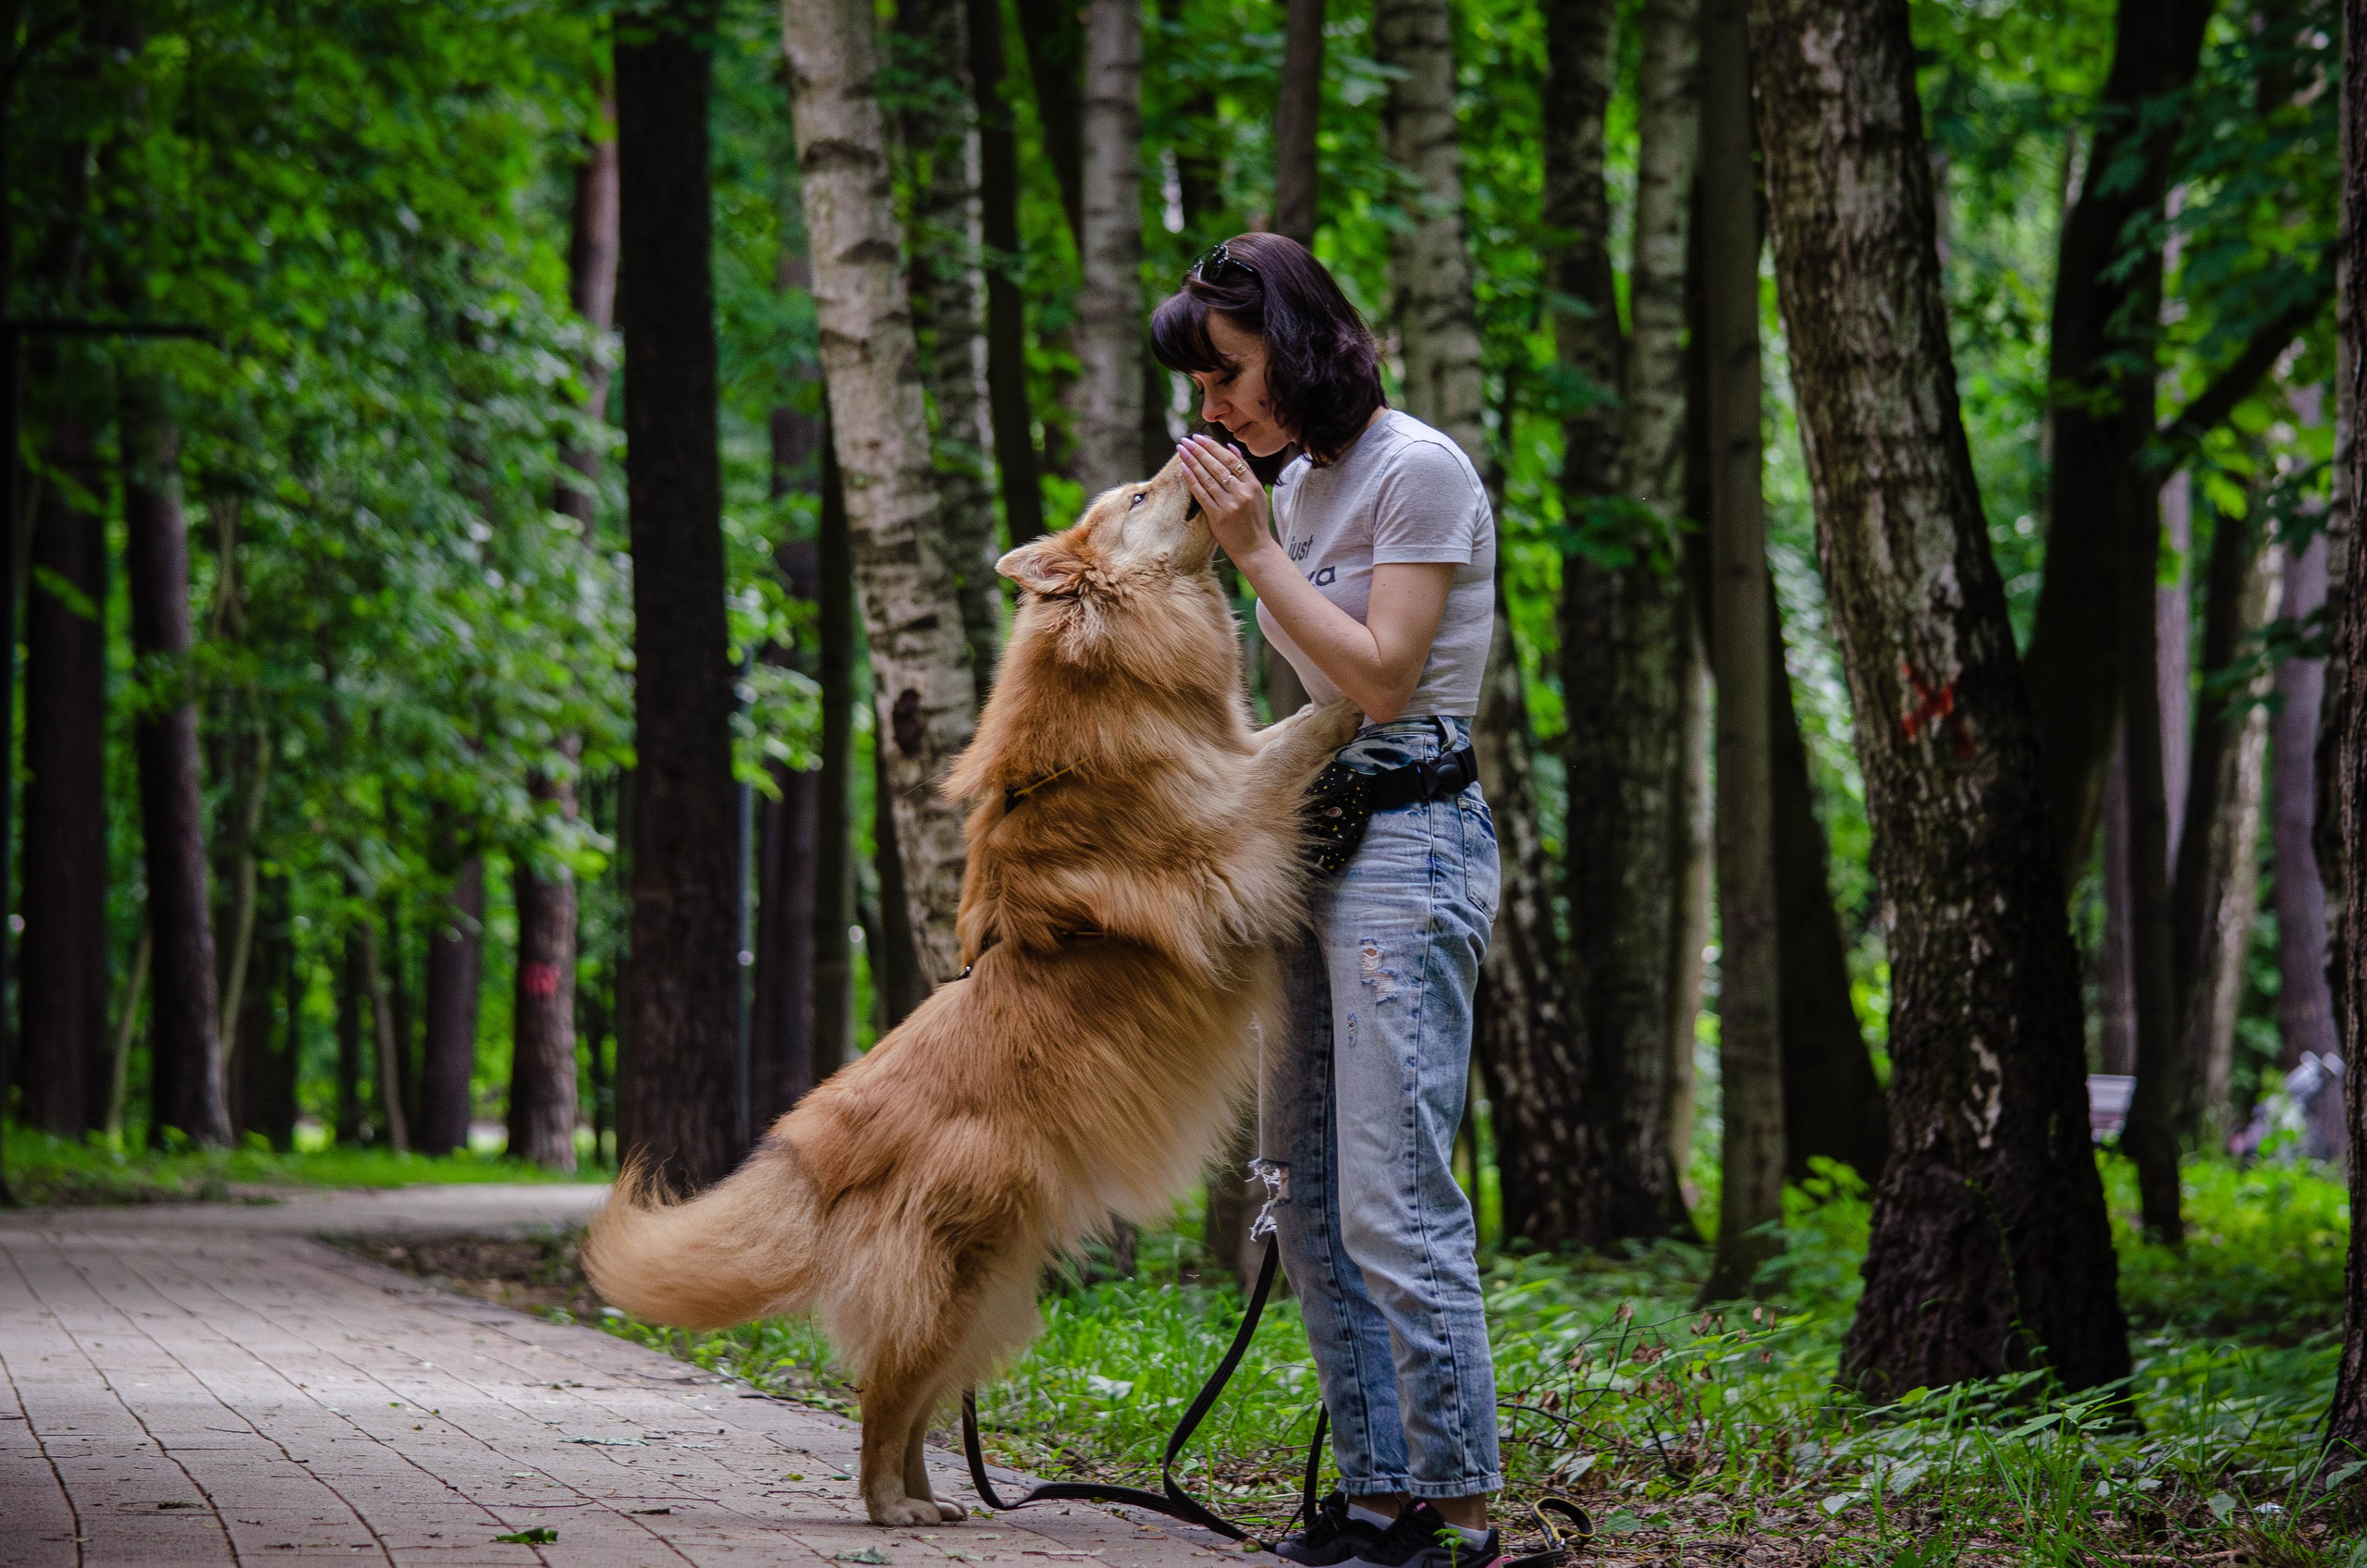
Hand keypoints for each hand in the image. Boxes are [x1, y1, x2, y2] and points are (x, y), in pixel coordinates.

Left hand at [1175, 434, 1274, 566]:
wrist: (1255, 549)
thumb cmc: (1255, 521)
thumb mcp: (1258, 494)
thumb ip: (1246, 471)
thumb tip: (1232, 448)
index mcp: (1253, 485)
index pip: (1231, 459)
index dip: (1214, 447)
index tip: (1200, 438)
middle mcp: (1242, 493)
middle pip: (1217, 466)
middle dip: (1200, 450)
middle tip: (1186, 440)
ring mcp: (1229, 504)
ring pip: (1208, 477)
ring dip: (1193, 461)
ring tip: (1182, 450)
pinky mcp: (1218, 516)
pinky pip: (1202, 494)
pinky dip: (1192, 480)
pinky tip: (1183, 469)